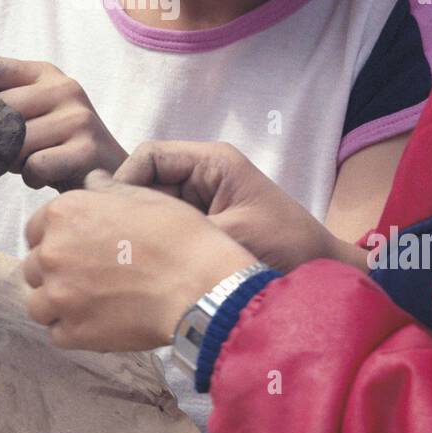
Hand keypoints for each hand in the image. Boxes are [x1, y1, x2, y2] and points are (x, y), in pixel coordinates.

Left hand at [0, 56, 127, 191]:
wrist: (113, 174)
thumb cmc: (58, 145)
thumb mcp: (33, 112)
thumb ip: (1, 101)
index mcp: (46, 73)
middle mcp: (64, 87)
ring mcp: (77, 117)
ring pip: (14, 142)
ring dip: (12, 160)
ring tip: (27, 163)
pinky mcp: (85, 148)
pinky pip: (34, 166)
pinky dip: (33, 177)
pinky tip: (46, 175)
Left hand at [23, 173, 256, 349]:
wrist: (199, 285)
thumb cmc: (176, 236)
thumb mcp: (142, 196)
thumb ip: (106, 189)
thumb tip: (92, 182)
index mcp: (63, 213)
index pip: (35, 229)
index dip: (56, 238)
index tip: (79, 247)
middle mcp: (51, 252)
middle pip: (34, 266)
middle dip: (56, 271)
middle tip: (91, 276)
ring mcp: (59, 296)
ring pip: (39, 303)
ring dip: (59, 304)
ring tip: (93, 303)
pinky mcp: (73, 332)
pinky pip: (57, 334)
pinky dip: (74, 331)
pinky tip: (101, 322)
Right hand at [115, 140, 365, 272]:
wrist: (322, 277)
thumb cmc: (285, 247)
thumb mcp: (230, 234)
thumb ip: (178, 228)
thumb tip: (124, 229)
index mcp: (211, 162)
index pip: (149, 156)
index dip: (124, 181)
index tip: (112, 215)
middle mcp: (203, 175)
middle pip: (145, 179)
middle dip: (127, 207)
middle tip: (109, 240)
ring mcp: (202, 201)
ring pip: (151, 206)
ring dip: (139, 227)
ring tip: (122, 255)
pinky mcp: (203, 227)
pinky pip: (166, 227)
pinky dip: (153, 243)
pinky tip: (142, 266)